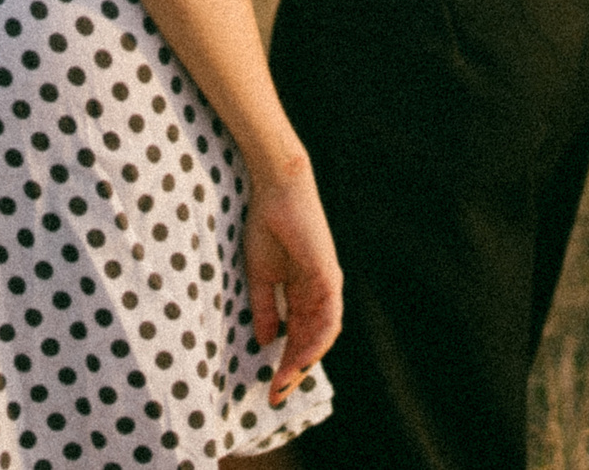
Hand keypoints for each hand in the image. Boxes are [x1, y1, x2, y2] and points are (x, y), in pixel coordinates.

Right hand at [242, 157, 341, 404]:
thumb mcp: (259, 276)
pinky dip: (316, 339)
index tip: (271, 389)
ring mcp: (326, 285)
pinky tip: (301, 356)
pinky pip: (327, 316)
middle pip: (313, 340)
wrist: (276, 192)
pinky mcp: (328, 276)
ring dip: (305, 361)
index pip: (300, 335)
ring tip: (285, 381)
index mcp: (303, 291)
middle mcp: (319, 292)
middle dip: (295, 370)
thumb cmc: (266, 227)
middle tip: (277, 395)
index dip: (286, 363)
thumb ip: (265, 308)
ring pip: (323, 334)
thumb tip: (266, 342)